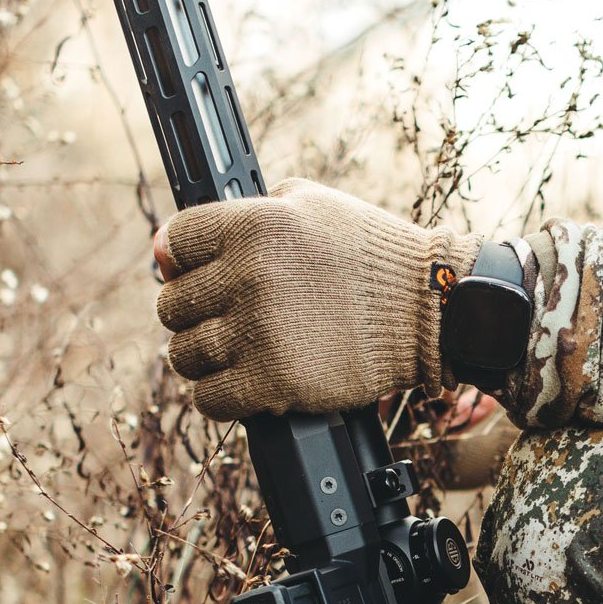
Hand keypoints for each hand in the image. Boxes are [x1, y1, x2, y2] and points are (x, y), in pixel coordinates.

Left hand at [151, 179, 476, 420]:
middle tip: (222, 318)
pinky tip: (239, 386)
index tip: (191, 273)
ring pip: (184, 355)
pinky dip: (217, 396)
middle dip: (193, 313)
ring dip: (202, 358)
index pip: (174, 242)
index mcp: (253, 224)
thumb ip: (248, 212)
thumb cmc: (372, 256)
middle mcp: (249, 275)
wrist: (430, 309)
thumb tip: (174, 248)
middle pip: (172, 305)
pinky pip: (210, 398)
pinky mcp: (275, 381)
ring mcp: (259, 331)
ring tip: (232, 354)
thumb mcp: (312, 204)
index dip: (178, 260)